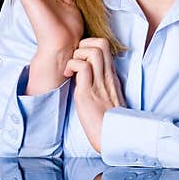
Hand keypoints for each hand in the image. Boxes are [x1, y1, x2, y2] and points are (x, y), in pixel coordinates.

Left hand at [63, 37, 125, 152]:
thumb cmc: (106, 120)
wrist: (111, 137)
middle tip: (75, 60)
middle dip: (84, 44)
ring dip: (77, 55)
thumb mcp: (105, 96)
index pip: (105, 46)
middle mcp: (106, 76)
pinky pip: (82, 67)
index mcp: (110, 76)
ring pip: (93, 51)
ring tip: (71, 69)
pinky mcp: (88, 92)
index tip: (80, 57)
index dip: (89, 45)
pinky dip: (72, 66)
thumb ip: (98, 82)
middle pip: (101, 43)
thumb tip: (83, 73)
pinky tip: (68, 76)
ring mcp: (98, 83)